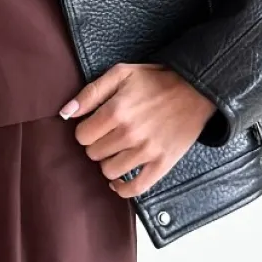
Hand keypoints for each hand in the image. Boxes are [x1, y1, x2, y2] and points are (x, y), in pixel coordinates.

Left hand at [59, 63, 216, 196]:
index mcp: (116, 110)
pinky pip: (135, 188)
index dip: (85, 130)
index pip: (82, 136)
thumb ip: (90, 93)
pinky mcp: (162, 164)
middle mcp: (129, 134)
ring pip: (109, 171)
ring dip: (108, 163)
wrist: (195, 89)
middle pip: (94, 154)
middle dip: (96, 145)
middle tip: (107, 135)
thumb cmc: (155, 80)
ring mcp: (146, 152)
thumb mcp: (120, 73)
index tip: (94, 125)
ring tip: (116, 151)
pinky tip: (119, 180)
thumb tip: (66, 113)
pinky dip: (122, 188)